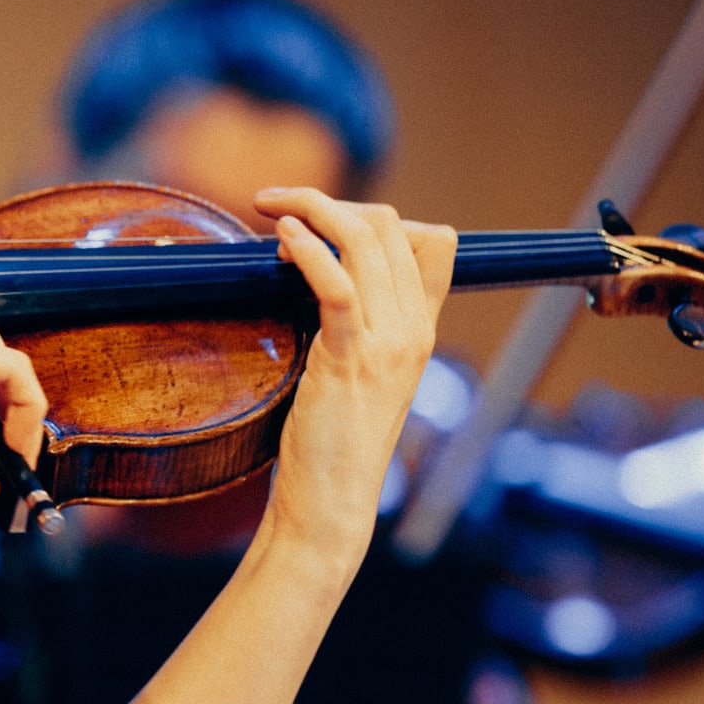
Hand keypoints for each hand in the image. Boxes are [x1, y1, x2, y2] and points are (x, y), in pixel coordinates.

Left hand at [253, 188, 456, 560]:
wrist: (332, 502)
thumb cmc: (330, 443)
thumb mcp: (353, 374)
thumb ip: (351, 327)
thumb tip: (315, 280)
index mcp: (420, 331)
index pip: (434, 241)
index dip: (378, 216)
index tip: (322, 224)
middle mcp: (413, 330)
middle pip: (392, 226)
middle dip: (332, 201)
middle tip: (279, 204)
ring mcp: (387, 343)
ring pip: (365, 242)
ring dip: (312, 208)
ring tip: (270, 205)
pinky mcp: (348, 359)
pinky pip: (335, 284)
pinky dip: (306, 249)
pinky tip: (281, 237)